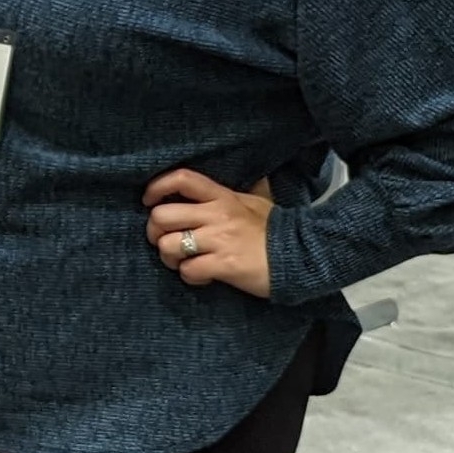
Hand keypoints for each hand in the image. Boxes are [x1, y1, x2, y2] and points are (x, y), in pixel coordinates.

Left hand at [144, 169, 274, 298]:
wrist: (304, 257)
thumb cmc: (277, 231)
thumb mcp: (259, 202)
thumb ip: (243, 191)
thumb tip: (255, 176)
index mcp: (223, 197)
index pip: (182, 179)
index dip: (157, 187)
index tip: (149, 200)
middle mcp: (218, 215)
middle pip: (161, 216)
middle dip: (155, 233)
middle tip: (167, 240)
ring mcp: (220, 240)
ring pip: (168, 246)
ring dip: (170, 258)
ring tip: (185, 261)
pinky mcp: (224, 265)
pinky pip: (188, 271)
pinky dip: (190, 276)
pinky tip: (203, 276)